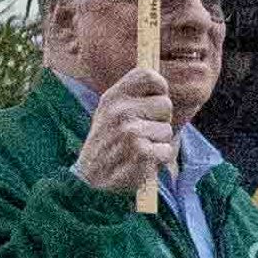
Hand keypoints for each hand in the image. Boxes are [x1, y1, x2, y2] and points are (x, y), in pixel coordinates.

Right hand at [75, 65, 176, 197]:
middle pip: (165, 104)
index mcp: (112, 97)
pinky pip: (167, 150)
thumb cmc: (108, 145)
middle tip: (140, 134)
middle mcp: (119, 111)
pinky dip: (159, 160)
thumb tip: (162, 84)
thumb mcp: (110, 114)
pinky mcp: (140, 152)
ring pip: (167, 130)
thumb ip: (133, 97)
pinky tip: (141, 162)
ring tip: (137, 150)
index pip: (148, 76)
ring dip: (158, 143)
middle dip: (159, 120)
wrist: (90, 182)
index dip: (159, 87)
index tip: (153, 101)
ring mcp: (129, 132)